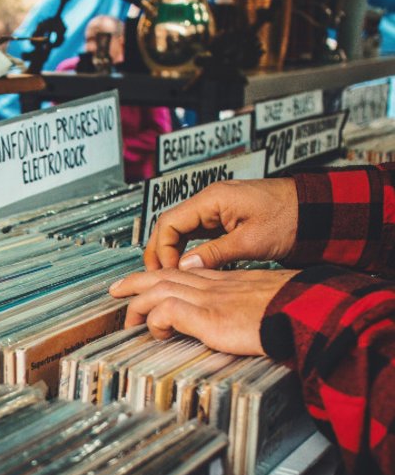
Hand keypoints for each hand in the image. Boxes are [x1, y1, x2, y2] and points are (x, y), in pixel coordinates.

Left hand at [109, 268, 298, 354]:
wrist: (310, 313)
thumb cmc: (295, 311)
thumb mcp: (264, 303)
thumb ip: (244, 307)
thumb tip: (236, 320)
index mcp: (227, 280)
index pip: (185, 272)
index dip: (161, 275)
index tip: (146, 282)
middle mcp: (214, 285)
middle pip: (164, 275)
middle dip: (135, 282)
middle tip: (116, 291)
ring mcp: (209, 299)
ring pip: (158, 290)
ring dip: (137, 305)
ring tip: (128, 321)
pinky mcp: (207, 316)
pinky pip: (166, 312)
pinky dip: (155, 321)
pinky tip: (156, 333)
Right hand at [143, 178, 298, 271]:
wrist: (317, 210)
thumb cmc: (290, 218)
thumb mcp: (251, 241)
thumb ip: (214, 253)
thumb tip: (185, 266)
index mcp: (212, 199)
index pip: (169, 222)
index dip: (163, 249)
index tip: (169, 271)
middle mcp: (210, 200)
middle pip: (170, 224)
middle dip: (160, 250)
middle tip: (158, 275)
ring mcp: (216, 207)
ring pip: (180, 228)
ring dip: (172, 250)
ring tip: (170, 273)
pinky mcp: (225, 217)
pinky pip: (196, 231)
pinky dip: (187, 247)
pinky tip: (188, 264)